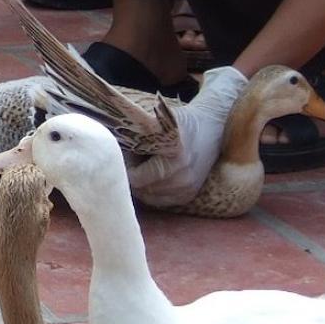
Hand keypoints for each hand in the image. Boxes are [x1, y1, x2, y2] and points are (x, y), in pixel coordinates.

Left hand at [128, 66, 247, 207]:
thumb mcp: (159, 122)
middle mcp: (184, 176)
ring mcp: (188, 188)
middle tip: (127, 162)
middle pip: (142, 189)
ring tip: (139, 168)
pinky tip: (149, 177)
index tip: (120, 158)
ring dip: (140, 186)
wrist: (213, 127)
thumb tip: (112, 147)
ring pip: (149, 197)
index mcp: (176, 156)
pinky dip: (150, 192)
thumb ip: (138, 134)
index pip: (138, 178)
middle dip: (130, 177)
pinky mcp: (189, 195)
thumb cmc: (181, 122)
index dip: (124, 169)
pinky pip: (160, 201)